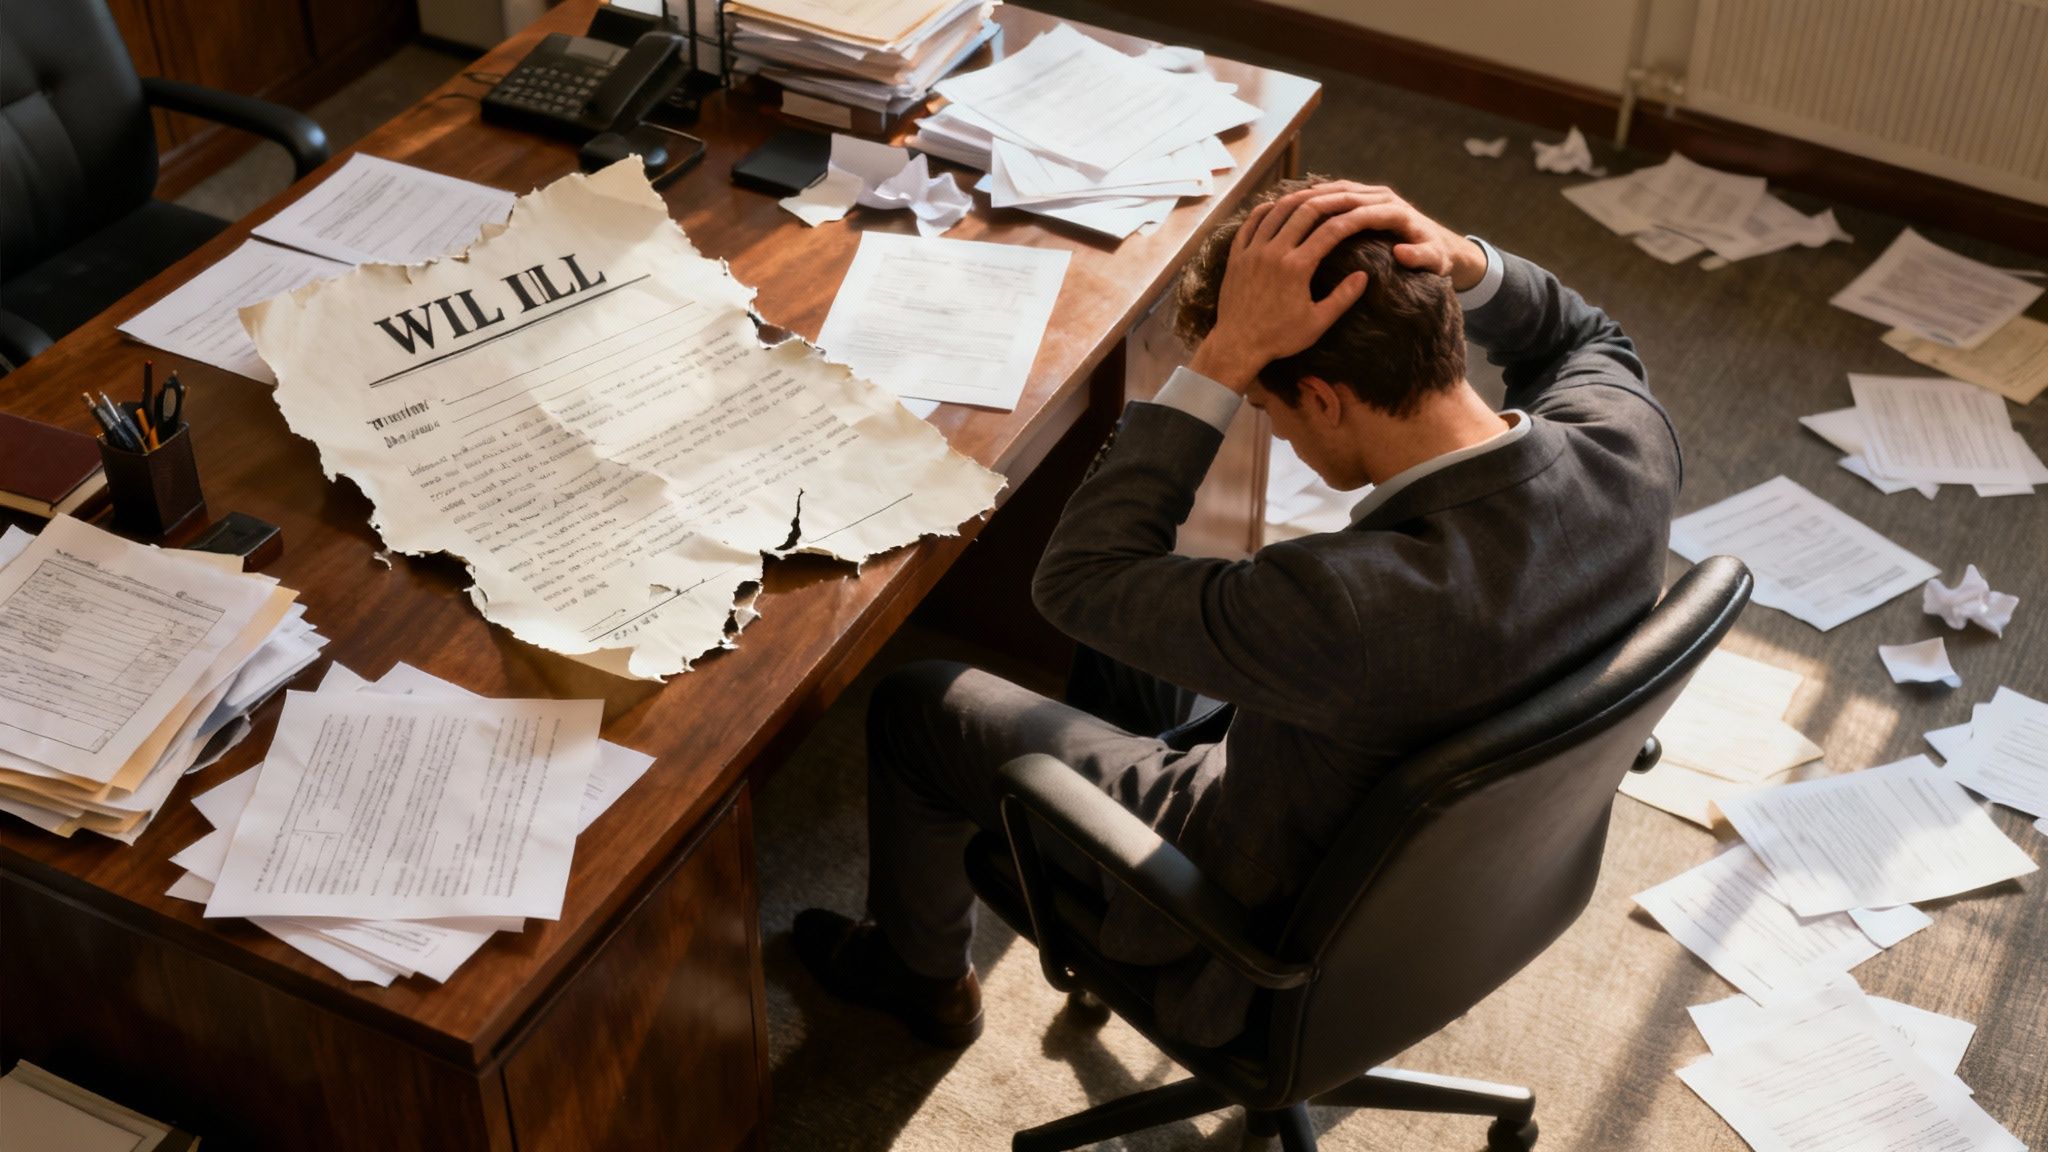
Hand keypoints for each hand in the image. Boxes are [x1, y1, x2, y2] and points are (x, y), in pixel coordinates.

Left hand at [1188, 191, 1372, 391]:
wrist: (1237, 345)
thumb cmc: (1279, 337)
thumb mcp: (1317, 323)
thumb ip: (1342, 298)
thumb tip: (1364, 276)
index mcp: (1297, 267)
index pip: (1330, 231)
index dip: (1349, 218)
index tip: (1360, 212)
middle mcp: (1274, 252)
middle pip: (1303, 211)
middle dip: (1326, 200)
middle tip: (1339, 196)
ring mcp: (1252, 252)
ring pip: (1275, 212)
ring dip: (1295, 199)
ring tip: (1311, 194)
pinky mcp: (1236, 256)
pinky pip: (1249, 224)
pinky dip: (1263, 210)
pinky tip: (1274, 206)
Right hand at [1278, 182, 1487, 288]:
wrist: (1441, 246)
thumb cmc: (1436, 258)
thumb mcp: (1435, 262)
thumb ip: (1421, 258)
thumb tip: (1402, 253)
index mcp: (1399, 212)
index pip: (1365, 212)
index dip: (1339, 221)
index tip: (1316, 233)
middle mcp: (1386, 197)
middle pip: (1346, 194)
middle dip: (1318, 202)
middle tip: (1289, 215)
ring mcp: (1375, 193)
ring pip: (1338, 188)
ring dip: (1312, 195)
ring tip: (1285, 209)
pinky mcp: (1367, 196)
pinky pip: (1337, 192)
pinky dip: (1317, 196)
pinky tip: (1295, 206)